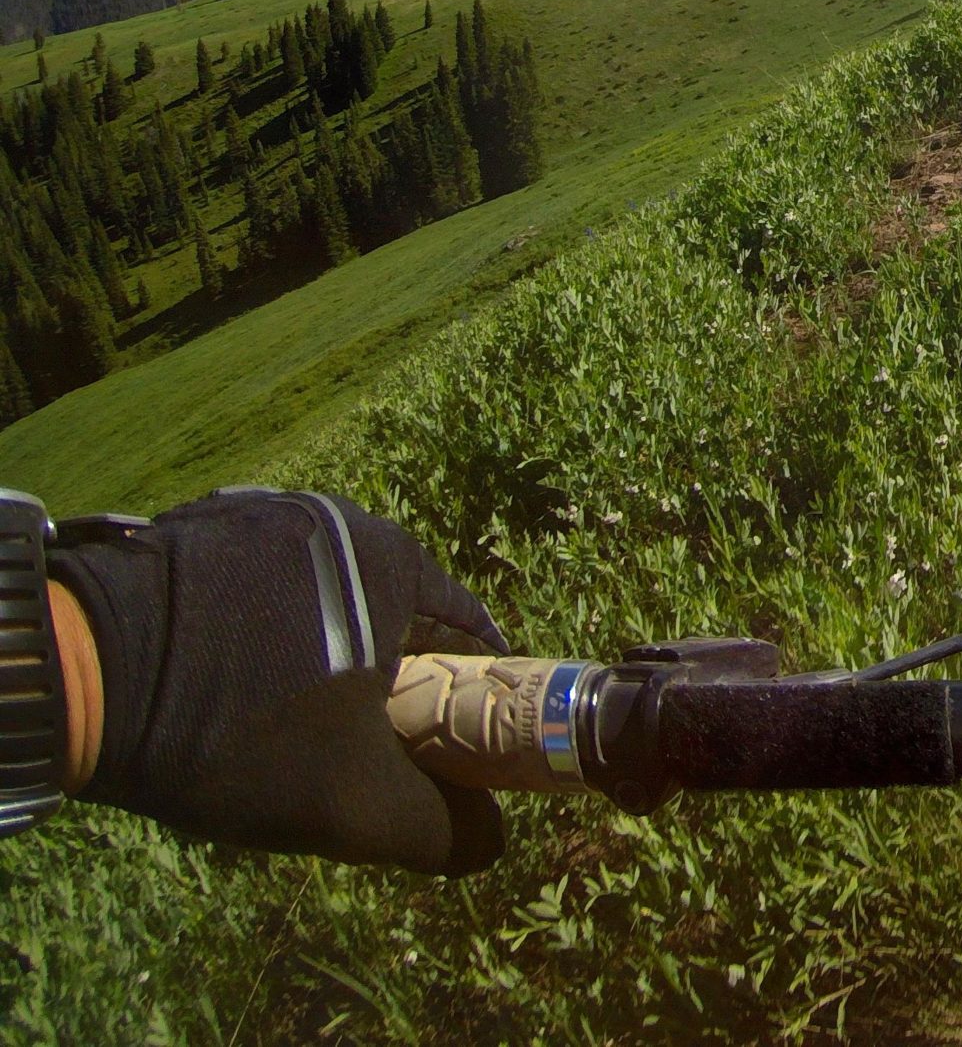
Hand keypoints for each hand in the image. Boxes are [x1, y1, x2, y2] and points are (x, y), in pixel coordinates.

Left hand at [51, 490, 508, 873]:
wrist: (78, 676)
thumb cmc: (240, 730)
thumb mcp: (356, 804)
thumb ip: (440, 829)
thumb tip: (486, 842)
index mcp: (393, 560)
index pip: (466, 636)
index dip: (466, 704)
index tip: (448, 757)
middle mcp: (336, 519)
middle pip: (388, 621)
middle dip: (382, 689)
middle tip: (353, 758)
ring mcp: (258, 516)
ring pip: (317, 609)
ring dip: (312, 666)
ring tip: (276, 734)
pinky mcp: (191, 532)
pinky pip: (251, 596)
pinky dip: (252, 644)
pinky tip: (223, 697)